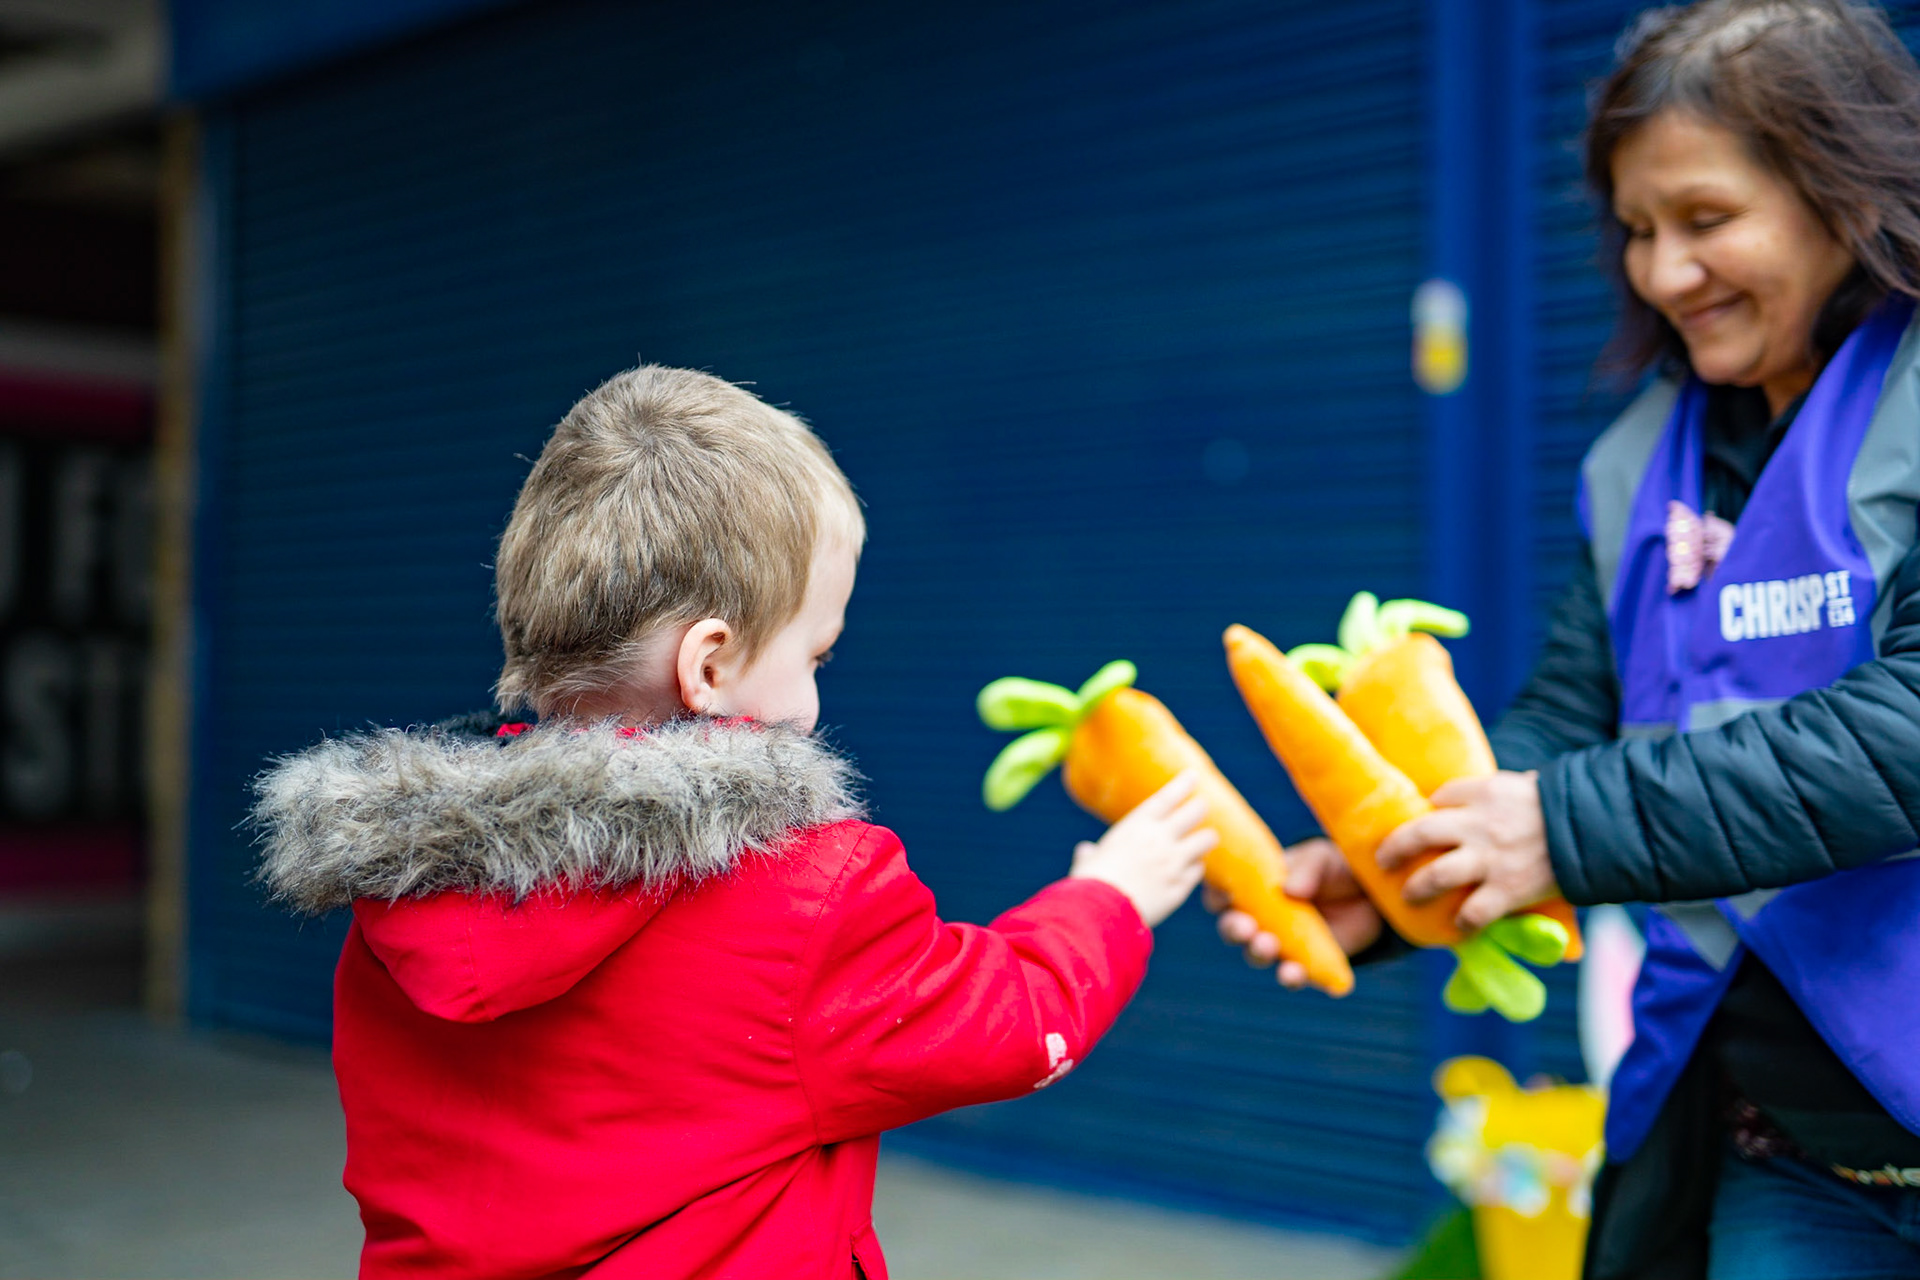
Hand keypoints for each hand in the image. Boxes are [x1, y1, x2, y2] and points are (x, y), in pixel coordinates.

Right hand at [1071, 772, 1216, 927]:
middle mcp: (1160, 839)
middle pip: (1196, 811)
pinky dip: (1194, 870)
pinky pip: (1197, 872)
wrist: (1100, 913)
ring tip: (1200, 842)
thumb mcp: (1087, 861)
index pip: (1169, 796)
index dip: (1184, 783)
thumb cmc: (1088, 883)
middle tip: (1199, 809)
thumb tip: (1085, 851)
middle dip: (1199, 808)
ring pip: (1206, 840)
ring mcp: (1174, 863)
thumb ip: (1090, 853)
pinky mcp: (1181, 887)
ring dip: (1203, 840)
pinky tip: (1188, 872)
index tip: (1194, 775)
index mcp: (1137, 825)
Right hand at [1205, 836, 1382, 987]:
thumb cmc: (1334, 868)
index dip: (1216, 895)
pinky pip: (1291, 976)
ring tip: (1268, 945)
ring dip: (1257, 952)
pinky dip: (1289, 977)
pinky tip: (1293, 974)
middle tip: (1246, 927)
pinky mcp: (1306, 963)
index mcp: (1254, 887)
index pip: (1222, 893)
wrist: (1369, 893)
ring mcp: (1282, 942)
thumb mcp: (1321, 858)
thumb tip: (1289, 889)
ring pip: (1257, 954)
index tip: (1223, 894)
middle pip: (1233, 929)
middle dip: (1234, 930)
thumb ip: (1306, 869)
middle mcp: (1261, 918)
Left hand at [1375, 771, 1556, 931]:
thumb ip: (1489, 794)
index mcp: (1483, 792)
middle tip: (1384, 861)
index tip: (1418, 826)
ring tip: (1409, 897)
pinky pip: (1474, 912)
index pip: (1438, 798)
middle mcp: (1479, 824)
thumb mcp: (1520, 785)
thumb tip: (1459, 799)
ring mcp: (1491, 859)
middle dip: (1395, 849)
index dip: (1424, 811)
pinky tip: (1458, 925)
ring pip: (1436, 876)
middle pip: (1419, 833)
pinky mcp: (1509, 890)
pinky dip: (1462, 922)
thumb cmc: (1560, 806)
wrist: (1598, 828)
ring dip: (1417, 889)